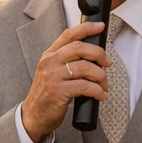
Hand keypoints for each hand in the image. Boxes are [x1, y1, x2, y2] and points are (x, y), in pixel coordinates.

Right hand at [21, 24, 108, 142]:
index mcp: (49, 55)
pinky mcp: (58, 91)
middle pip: (79, 48)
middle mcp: (49, 63)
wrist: (34, 116)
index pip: (68, 35)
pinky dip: (97, 90)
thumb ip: (66, 61)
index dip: (86, 28)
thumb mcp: (52, 72)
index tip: (100, 27)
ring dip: (100, 76)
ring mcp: (52, 77)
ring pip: (84, 67)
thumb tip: (92, 54)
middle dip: (98, 54)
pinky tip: (100, 95)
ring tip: (104, 84)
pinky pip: (84, 86)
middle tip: (107, 63)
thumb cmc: (47, 95)